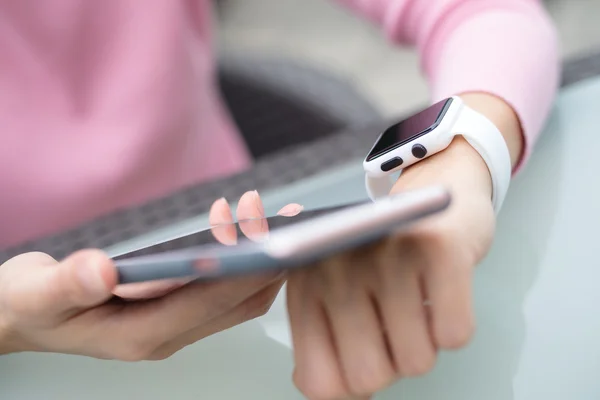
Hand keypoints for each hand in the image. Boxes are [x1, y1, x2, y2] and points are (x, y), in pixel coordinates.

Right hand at [0, 191, 299, 358]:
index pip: (207, 305)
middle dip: (264, 258)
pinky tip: (235, 224)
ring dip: (258, 256)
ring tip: (264, 210)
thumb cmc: (29, 306)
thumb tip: (100, 271)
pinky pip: (222, 287)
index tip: (274, 241)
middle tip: (279, 214)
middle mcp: (166, 335)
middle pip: (234, 301)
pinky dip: (239, 257)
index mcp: (139, 337)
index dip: (244, 272)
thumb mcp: (35, 293)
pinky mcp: (175, 308)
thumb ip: (65, 284)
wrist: (23, 315)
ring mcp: (174, 324)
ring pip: (236, 296)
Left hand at [287, 93, 522, 398]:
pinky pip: (454, 335)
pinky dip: (454, 324)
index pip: (318, 381)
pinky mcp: (438, 249)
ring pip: (416, 362)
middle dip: (391, 364)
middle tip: (395, 326)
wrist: (434, 197)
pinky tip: (439, 291)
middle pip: (368, 378)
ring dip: (425, 343)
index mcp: (305, 283)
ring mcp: (385, 255)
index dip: (348, 386)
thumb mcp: (338, 292)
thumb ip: (321, 342)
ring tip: (416, 301)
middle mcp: (337, 266)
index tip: (364, 359)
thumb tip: (317, 389)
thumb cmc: (383, 257)